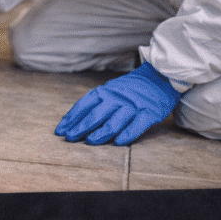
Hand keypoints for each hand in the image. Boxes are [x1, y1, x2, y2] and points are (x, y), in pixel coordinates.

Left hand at [55, 62, 181, 144]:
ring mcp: (133, 106)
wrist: (160, 77)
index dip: (71, 119)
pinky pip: (137, 125)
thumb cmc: (129, 89)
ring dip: (101, 132)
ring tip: (90, 141)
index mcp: (104, 92)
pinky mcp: (149, 113)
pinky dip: (127, 134)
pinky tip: (118, 142)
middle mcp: (116, 98)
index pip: (83, 106)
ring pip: (114, 121)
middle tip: (70, 138)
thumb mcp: (109, 91)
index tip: (60, 131)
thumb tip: (72, 120)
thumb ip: (94, 103)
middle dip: (81, 127)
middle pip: (96, 114)